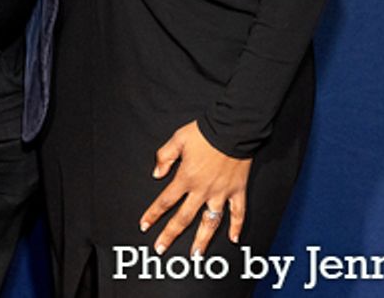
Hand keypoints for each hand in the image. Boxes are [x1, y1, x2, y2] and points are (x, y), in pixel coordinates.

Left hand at [139, 121, 251, 256]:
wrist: (233, 127)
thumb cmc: (205, 132)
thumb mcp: (178, 139)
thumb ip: (164, 157)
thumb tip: (156, 174)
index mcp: (186, 178)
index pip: (165, 201)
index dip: (153, 214)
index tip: (145, 226)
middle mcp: (202, 190)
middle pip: (183, 218)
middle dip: (170, 234)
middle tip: (161, 249)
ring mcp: (221, 192)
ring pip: (210, 222)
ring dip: (202, 240)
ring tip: (196, 255)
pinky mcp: (237, 190)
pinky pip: (238, 213)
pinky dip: (237, 226)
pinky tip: (234, 239)